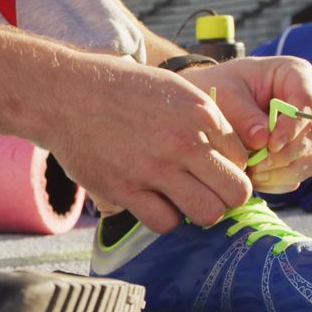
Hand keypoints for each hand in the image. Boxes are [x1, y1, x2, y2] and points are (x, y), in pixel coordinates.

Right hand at [34, 53, 252, 231]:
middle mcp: (183, 142)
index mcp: (200, 113)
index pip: (242, 159)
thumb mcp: (174, 88)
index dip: (231, 169)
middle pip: (235, 192)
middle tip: (209, 193)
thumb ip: (205, 119)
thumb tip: (231, 154)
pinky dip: (165, 219)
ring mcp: (154, 169)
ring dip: (200, 212)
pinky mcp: (126, 190)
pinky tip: (155, 203)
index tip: (214, 171)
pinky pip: (165, 223)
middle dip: (227, 198)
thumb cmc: (121, 89)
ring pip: (207, 213)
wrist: (68, 95)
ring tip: (184, 201)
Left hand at [180, 56, 311, 194]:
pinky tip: (257, 180)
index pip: (307, 102)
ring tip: (255, 175)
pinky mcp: (296, 152)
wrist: (209, 98)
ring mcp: (303, 129)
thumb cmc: (219, 88)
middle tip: (258, 167)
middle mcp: (306, 103)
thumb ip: (244, 117)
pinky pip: (299, 172)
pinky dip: (280, 181)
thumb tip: (263, 142)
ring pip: (311, 157)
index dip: (293, 127)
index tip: (272, 145)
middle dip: (286, 154)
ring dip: (285, 171)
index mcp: (295, 75)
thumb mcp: (225, 95)